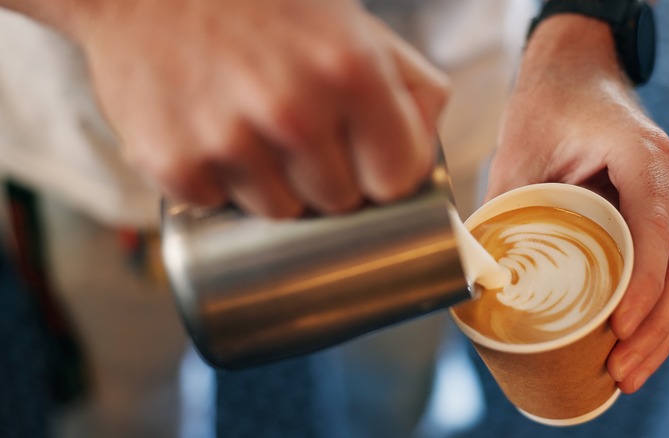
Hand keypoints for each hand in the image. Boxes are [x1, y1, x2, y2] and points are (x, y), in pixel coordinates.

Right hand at [58, 0, 448, 216]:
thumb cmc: (264, 7)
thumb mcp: (354, 26)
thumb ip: (412, 86)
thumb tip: (426, 152)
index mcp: (352, 71)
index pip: (396, 180)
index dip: (383, 174)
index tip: (367, 161)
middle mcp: (294, 110)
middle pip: (339, 202)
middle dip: (328, 178)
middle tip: (300, 132)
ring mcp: (230, 140)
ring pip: (282, 212)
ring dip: (274, 184)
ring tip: (253, 129)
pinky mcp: (175, 164)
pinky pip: (220, 205)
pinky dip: (219, 182)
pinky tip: (211, 135)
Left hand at [486, 15, 668, 393]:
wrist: (575, 71)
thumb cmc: (547, 106)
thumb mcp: (517, 153)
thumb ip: (503, 210)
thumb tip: (478, 281)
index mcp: (640, 154)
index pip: (656, 226)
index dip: (644, 283)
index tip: (620, 328)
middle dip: (657, 326)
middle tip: (623, 371)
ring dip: (664, 327)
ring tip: (630, 373)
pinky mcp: (663, 211)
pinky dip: (661, 307)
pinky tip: (638, 342)